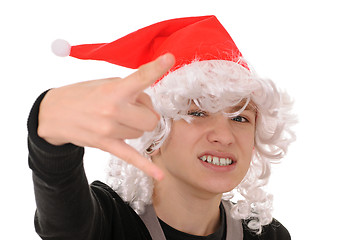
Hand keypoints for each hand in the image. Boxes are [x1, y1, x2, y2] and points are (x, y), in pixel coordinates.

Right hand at [38, 53, 174, 179]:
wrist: (54, 113)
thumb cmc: (83, 94)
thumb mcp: (106, 83)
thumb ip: (131, 90)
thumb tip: (149, 105)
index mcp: (114, 89)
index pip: (140, 78)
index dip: (156, 68)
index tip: (170, 58)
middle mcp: (113, 109)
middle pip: (152, 119)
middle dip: (145, 114)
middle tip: (132, 109)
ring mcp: (109, 129)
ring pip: (142, 133)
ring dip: (135, 126)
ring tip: (118, 119)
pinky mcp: (106, 145)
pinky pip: (132, 158)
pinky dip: (147, 167)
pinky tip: (159, 177)